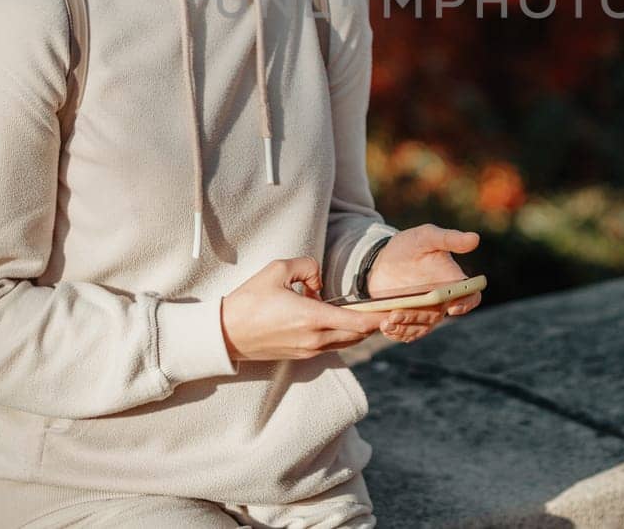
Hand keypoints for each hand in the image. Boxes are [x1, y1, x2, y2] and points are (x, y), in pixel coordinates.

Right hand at [220, 257, 384, 361]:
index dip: (381, 317)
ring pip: (347, 341)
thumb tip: (319, 281)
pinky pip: (333, 345)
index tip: (398, 310)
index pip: (358, 321)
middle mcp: (315, 339)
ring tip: (362, 309)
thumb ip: (307, 267)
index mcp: (312, 318)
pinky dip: (341, 332)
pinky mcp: (302, 355)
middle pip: (358, 334)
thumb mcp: (277, 270)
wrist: (225, 335)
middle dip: (375, 321)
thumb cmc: (249, 301)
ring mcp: (309, 350)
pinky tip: (333, 316)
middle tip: (389, 307)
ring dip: (357, 327)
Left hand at [367, 224, 481, 342]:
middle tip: (396, 312)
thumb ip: (449, 238)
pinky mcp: (410, 320)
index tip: (453, 307)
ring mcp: (426, 312)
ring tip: (387, 321)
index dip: (467, 303)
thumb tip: (475, 239)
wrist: (381, 259)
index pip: (471, 295)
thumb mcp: (426, 236)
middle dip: (419, 316)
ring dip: (406, 328)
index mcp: (452, 280)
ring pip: (422, 328)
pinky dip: (398, 333)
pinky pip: (408, 333)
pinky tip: (385, 326)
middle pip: (438, 315)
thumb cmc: (409, 245)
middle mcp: (442, 300)